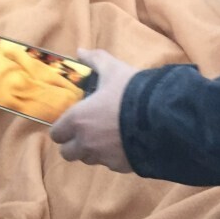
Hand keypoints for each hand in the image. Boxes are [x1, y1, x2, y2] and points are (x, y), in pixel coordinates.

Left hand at [50, 49, 136, 172]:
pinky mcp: (122, 167)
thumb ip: (95, 60)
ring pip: (89, 160)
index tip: (72, 122)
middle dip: (75, 144)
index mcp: (78, 120)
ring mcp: (104, 157)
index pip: (56, 134)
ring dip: (94, 151)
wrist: (163, 117)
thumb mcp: (113, 69)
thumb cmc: (132, 91)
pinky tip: (127, 143)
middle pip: (68, 153)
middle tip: (88, 132)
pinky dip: (115, 157)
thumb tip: (80, 51)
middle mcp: (86, 142)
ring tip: (109, 136)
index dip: (62, 129)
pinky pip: (111, 165)